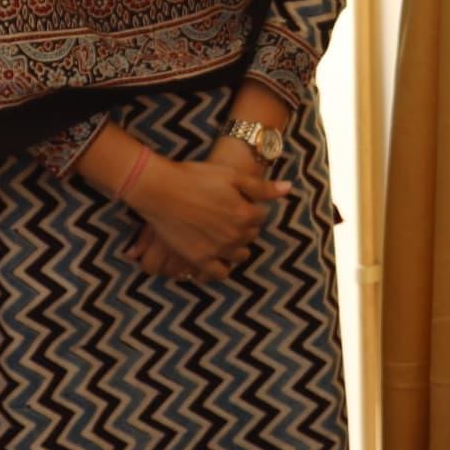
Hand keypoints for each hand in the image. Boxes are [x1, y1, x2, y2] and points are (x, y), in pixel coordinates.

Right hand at [124, 157, 284, 281]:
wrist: (160, 189)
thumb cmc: (195, 177)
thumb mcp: (232, 175)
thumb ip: (261, 187)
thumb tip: (288, 188)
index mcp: (245, 214)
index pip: (261, 216)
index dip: (253, 208)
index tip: (240, 201)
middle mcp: (235, 236)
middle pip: (251, 235)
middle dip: (246, 226)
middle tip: (230, 215)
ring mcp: (217, 250)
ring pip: (239, 256)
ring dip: (237, 247)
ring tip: (224, 234)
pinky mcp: (199, 259)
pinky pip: (219, 273)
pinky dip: (222, 268)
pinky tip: (218, 258)